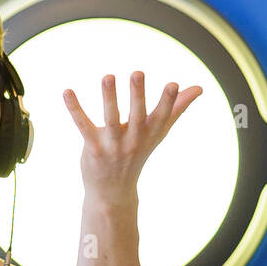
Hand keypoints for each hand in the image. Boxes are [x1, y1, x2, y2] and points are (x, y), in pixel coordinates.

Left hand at [63, 72, 202, 196]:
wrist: (113, 192)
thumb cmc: (137, 155)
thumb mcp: (157, 133)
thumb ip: (176, 108)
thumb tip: (199, 88)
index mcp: (150, 134)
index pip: (161, 116)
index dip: (168, 102)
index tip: (174, 85)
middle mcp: (133, 140)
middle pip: (137, 116)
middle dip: (137, 95)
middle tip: (137, 73)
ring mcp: (113, 146)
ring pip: (110, 119)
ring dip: (109, 97)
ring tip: (107, 76)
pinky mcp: (92, 148)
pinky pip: (83, 126)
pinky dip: (74, 109)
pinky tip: (67, 91)